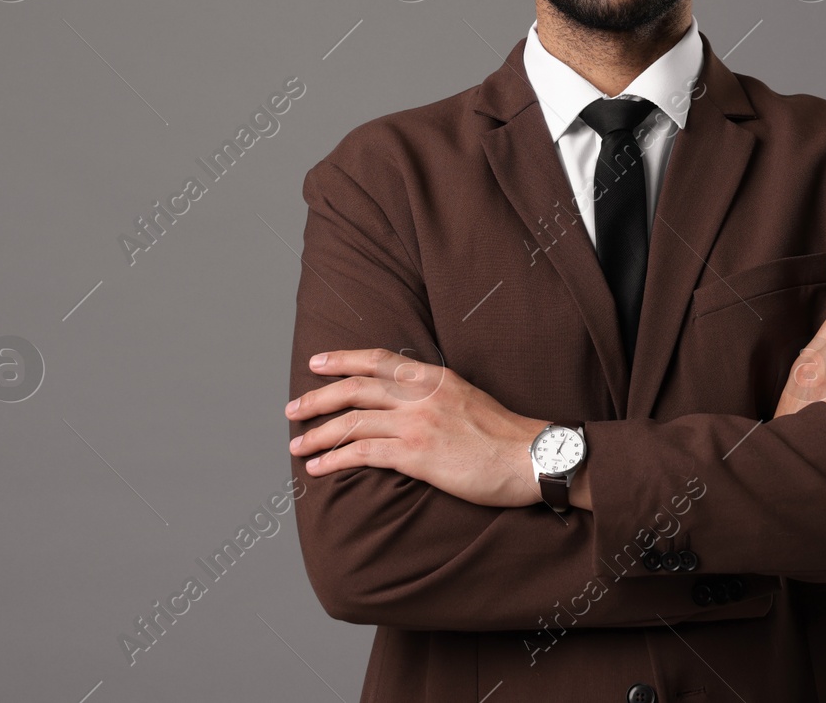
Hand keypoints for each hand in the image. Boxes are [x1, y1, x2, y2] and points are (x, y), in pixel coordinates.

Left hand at [286, 348, 547, 507]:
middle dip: (318, 397)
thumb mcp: (470, 398)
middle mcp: (422, 395)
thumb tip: (409, 404)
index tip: (317, 363)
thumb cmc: (506, 437)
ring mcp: (417, 424)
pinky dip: (334, 459)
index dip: (343, 359)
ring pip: (352, 421)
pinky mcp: (416, 455)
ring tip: (296, 445)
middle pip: (355, 388)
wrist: (532, 457)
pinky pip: (363, 452)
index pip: (379, 359)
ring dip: (317, 433)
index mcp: (435, 377)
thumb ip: (437, 395)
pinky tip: (318, 467)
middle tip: (293, 408)